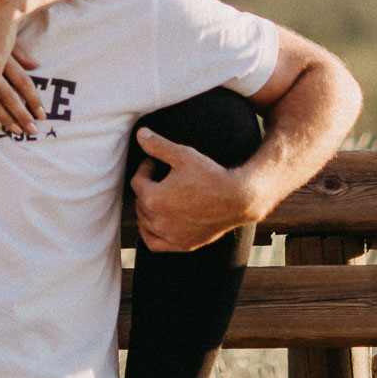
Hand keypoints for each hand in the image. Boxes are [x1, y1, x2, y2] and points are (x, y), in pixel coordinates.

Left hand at [128, 128, 258, 252]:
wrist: (238, 199)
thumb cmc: (211, 175)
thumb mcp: (183, 155)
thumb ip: (158, 145)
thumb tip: (140, 133)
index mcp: (154, 198)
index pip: (138, 181)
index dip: (145, 168)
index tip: (155, 162)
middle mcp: (158, 221)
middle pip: (140, 202)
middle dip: (146, 188)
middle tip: (158, 177)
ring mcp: (170, 235)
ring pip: (144, 222)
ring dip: (146, 209)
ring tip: (158, 196)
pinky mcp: (182, 244)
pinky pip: (154, 243)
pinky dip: (151, 233)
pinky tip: (156, 222)